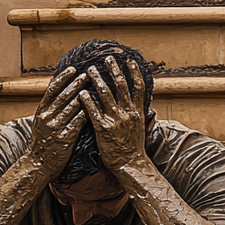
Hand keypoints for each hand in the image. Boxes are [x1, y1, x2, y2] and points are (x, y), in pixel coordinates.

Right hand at [27, 66, 87, 170]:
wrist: (38, 166)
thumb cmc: (43, 144)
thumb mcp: (41, 123)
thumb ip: (50, 109)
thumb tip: (59, 93)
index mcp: (41, 111)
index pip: (52, 90)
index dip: (62, 78)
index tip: (72, 68)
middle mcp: (47, 117)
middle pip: (63, 96)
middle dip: (76, 83)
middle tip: (88, 73)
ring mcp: (55, 128)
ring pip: (71, 107)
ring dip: (84, 95)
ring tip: (95, 87)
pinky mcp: (64, 138)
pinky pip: (77, 122)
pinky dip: (86, 113)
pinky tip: (95, 107)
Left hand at [79, 57, 149, 171]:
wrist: (131, 166)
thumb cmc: (133, 150)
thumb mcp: (140, 129)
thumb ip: (138, 115)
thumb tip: (143, 105)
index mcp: (137, 112)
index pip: (138, 87)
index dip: (134, 72)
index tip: (129, 61)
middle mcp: (128, 113)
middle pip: (121, 85)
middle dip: (114, 70)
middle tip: (108, 58)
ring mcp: (115, 120)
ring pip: (105, 94)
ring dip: (97, 80)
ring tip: (89, 70)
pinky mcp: (103, 129)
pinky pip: (93, 111)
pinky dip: (87, 101)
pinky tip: (80, 93)